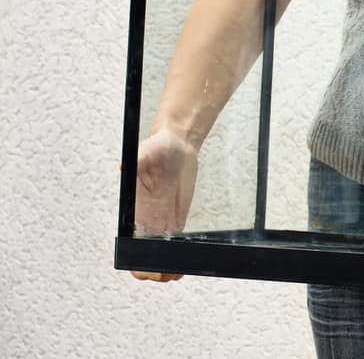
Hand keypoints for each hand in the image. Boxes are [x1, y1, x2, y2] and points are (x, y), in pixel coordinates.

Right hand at [130, 127, 198, 282]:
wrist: (177, 145)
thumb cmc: (160, 147)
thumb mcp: (149, 150)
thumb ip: (138, 159)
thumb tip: (124, 166)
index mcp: (136, 207)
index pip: (130, 241)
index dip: (137, 257)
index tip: (148, 266)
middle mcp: (146, 217)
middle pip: (144, 253)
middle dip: (153, 268)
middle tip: (167, 274)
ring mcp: (161, 219)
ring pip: (159, 252)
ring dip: (166, 265)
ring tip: (176, 273)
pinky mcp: (175, 217)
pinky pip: (173, 242)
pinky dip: (176, 255)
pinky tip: (182, 265)